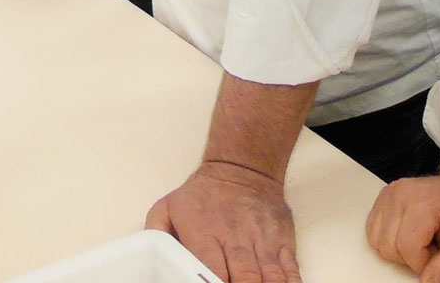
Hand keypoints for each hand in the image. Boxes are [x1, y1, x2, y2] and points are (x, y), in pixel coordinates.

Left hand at [146, 161, 300, 282]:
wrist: (244, 166)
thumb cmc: (204, 194)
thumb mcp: (167, 207)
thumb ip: (155, 235)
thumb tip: (149, 260)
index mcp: (205, 233)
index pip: (210, 272)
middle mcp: (236, 238)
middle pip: (244, 279)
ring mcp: (263, 240)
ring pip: (270, 277)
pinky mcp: (282, 241)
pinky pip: (291, 271)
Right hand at [366, 162, 439, 282]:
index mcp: (422, 200)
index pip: (407, 246)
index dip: (422, 261)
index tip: (436, 253)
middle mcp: (399, 194)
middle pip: (389, 247)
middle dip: (410, 256)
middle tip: (429, 246)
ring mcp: (386, 196)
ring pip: (378, 243)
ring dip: (397, 250)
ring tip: (418, 240)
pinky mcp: (379, 201)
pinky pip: (372, 234)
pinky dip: (388, 241)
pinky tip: (405, 234)